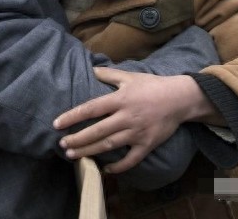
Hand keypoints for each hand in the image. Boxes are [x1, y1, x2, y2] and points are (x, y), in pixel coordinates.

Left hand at [53, 69, 194, 172]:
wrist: (180, 98)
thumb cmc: (153, 86)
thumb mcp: (130, 76)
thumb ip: (109, 74)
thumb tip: (92, 69)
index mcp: (120, 99)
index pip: (91, 109)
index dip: (72, 116)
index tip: (57, 124)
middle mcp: (126, 117)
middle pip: (97, 131)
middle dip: (77, 139)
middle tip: (62, 145)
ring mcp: (137, 132)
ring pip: (109, 145)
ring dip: (90, 151)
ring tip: (73, 155)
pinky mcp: (148, 144)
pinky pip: (131, 159)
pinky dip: (119, 167)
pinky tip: (106, 170)